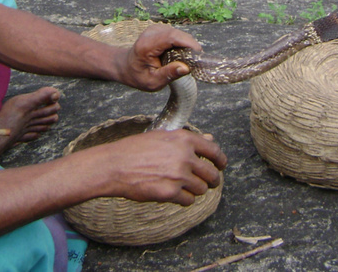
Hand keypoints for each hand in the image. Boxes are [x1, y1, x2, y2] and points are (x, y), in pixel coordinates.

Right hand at [104, 129, 227, 204]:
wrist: (116, 165)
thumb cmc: (136, 149)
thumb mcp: (163, 137)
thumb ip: (188, 140)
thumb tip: (210, 138)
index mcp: (185, 139)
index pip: (214, 151)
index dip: (221, 160)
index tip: (222, 166)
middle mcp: (185, 156)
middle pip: (211, 173)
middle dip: (212, 180)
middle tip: (209, 183)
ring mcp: (178, 175)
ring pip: (201, 189)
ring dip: (195, 190)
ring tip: (184, 187)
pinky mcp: (170, 193)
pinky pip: (188, 200)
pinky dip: (185, 200)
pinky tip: (176, 195)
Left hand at [118, 24, 202, 90]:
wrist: (125, 66)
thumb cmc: (138, 76)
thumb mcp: (152, 82)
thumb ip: (168, 75)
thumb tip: (186, 68)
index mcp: (146, 45)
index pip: (171, 37)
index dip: (188, 43)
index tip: (199, 55)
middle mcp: (151, 33)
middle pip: (178, 34)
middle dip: (190, 46)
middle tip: (196, 61)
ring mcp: (156, 29)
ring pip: (179, 33)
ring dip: (187, 45)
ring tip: (186, 60)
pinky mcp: (160, 29)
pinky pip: (177, 34)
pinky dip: (182, 44)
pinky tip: (179, 55)